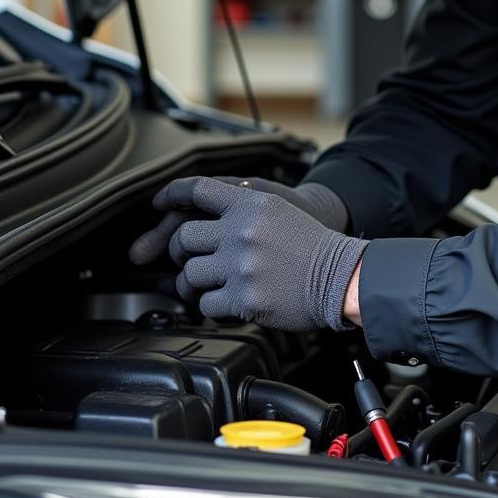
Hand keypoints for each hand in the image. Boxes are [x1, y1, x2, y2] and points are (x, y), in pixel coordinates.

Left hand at [149, 176, 367, 331]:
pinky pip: (205, 305)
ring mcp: (241, 266)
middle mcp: (242, 231)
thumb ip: (240, 209)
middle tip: (189, 258)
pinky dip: (211, 307)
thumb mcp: (276, 210)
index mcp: (251, 204)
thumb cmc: (310, 245)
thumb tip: (200, 217)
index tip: (159, 205)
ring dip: (194, 283)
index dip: (171, 195)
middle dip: (179, 251)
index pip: (198, 190)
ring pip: (189, 274)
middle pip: (182, 237)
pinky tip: (226, 302)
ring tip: (210, 285)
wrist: (339, 276)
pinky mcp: (244, 299)